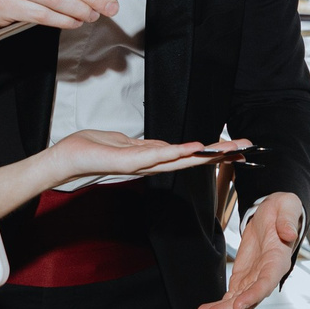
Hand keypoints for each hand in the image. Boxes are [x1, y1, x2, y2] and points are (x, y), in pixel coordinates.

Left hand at [51, 129, 241, 185]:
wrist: (63, 161)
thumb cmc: (89, 150)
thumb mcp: (122, 143)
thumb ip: (144, 147)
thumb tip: (164, 147)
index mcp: (151, 158)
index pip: (187, 154)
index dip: (213, 151)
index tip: (237, 146)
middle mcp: (150, 164)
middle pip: (192, 159)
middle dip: (220, 153)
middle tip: (246, 148)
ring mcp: (141, 165)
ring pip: (179, 159)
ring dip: (205, 154)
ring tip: (227, 148)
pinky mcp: (129, 163)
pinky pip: (156, 156)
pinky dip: (176, 153)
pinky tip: (194, 149)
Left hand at [197, 191, 303, 308]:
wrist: (275, 214)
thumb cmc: (284, 210)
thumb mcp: (288, 208)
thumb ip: (288, 221)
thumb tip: (289, 234)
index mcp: (278, 260)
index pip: (267, 282)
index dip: (253, 295)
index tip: (239, 305)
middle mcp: (267, 274)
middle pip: (249, 297)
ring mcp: (254, 278)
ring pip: (238, 299)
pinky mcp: (243, 277)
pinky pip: (231, 294)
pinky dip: (219, 303)